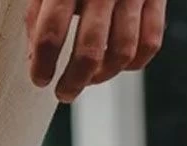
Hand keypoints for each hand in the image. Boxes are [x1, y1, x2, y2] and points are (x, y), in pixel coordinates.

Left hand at [27, 0, 166, 103]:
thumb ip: (39, 12)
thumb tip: (36, 59)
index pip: (50, 32)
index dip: (42, 64)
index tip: (39, 79)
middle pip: (88, 51)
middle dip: (73, 82)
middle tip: (63, 93)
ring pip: (121, 53)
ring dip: (102, 76)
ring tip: (89, 79)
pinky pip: (150, 43)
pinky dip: (134, 63)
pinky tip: (117, 64)